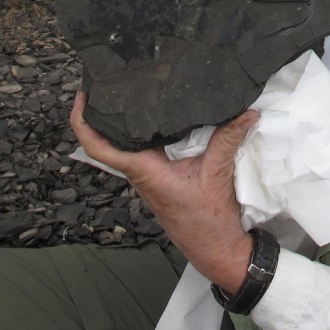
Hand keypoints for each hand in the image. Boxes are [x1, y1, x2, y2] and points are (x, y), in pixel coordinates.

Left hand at [70, 91, 257, 292]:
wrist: (215, 248)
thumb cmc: (209, 220)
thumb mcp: (217, 173)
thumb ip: (228, 139)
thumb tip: (247, 112)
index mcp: (144, 171)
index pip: (99, 148)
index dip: (82, 121)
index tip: (82, 97)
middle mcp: (140, 172)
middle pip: (109, 139)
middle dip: (105, 111)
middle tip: (109, 80)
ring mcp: (148, 176)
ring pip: (128, 144)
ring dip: (126, 120)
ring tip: (131, 89)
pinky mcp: (160, 178)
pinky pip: (145, 149)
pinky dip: (147, 130)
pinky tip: (159, 115)